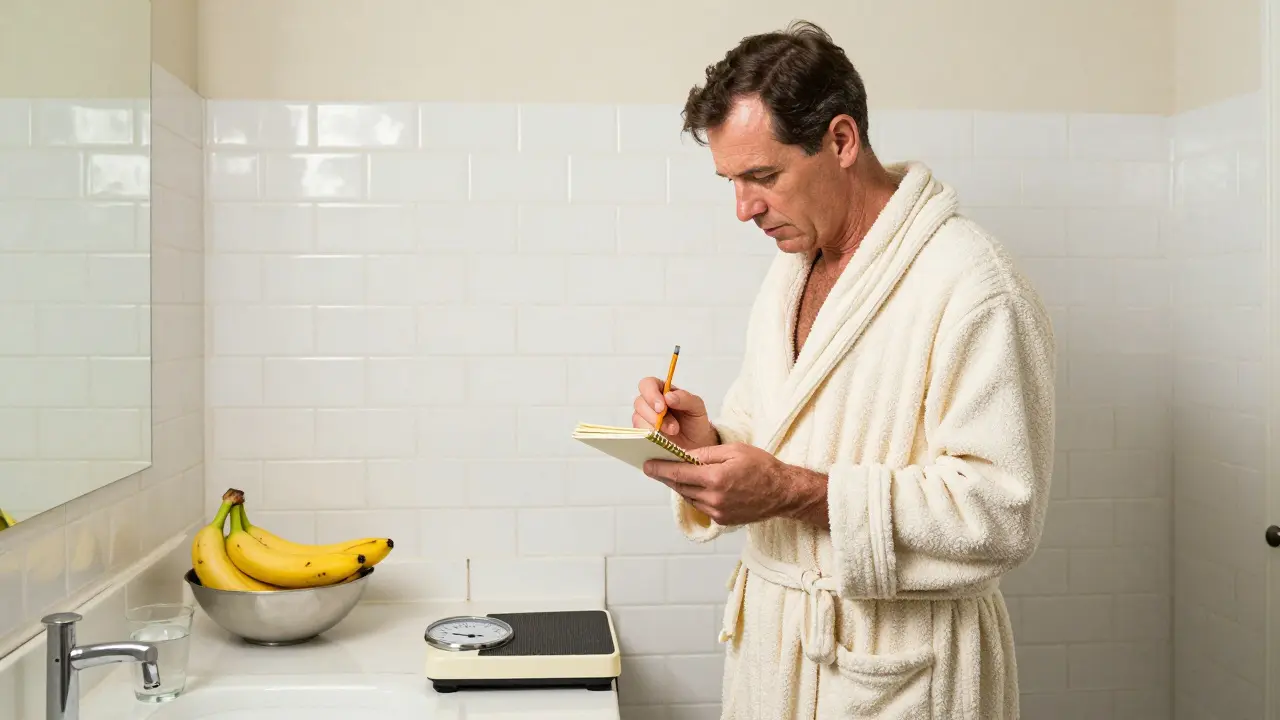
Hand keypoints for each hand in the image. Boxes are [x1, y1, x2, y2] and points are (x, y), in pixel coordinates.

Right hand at [631, 377, 719, 449]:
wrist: (696, 443)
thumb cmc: (695, 421)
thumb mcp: (697, 406)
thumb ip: (685, 398)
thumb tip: (668, 396)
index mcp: (662, 390)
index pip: (647, 384)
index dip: (651, 394)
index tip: (661, 407)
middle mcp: (651, 402)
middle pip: (639, 402)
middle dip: (654, 416)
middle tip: (672, 426)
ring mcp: (646, 417)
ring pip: (637, 417)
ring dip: (655, 426)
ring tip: (673, 431)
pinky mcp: (644, 431)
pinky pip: (639, 431)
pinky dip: (650, 434)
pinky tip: (662, 437)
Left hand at [642, 443, 826, 526]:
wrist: (783, 493)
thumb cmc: (762, 466)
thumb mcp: (734, 451)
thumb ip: (706, 454)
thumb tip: (683, 456)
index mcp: (716, 478)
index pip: (679, 473)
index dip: (660, 469)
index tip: (646, 465)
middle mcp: (714, 498)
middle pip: (681, 487)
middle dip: (667, 476)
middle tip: (655, 466)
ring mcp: (718, 512)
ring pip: (689, 497)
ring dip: (681, 486)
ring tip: (674, 474)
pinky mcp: (722, 521)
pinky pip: (701, 506)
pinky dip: (695, 495)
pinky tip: (695, 486)